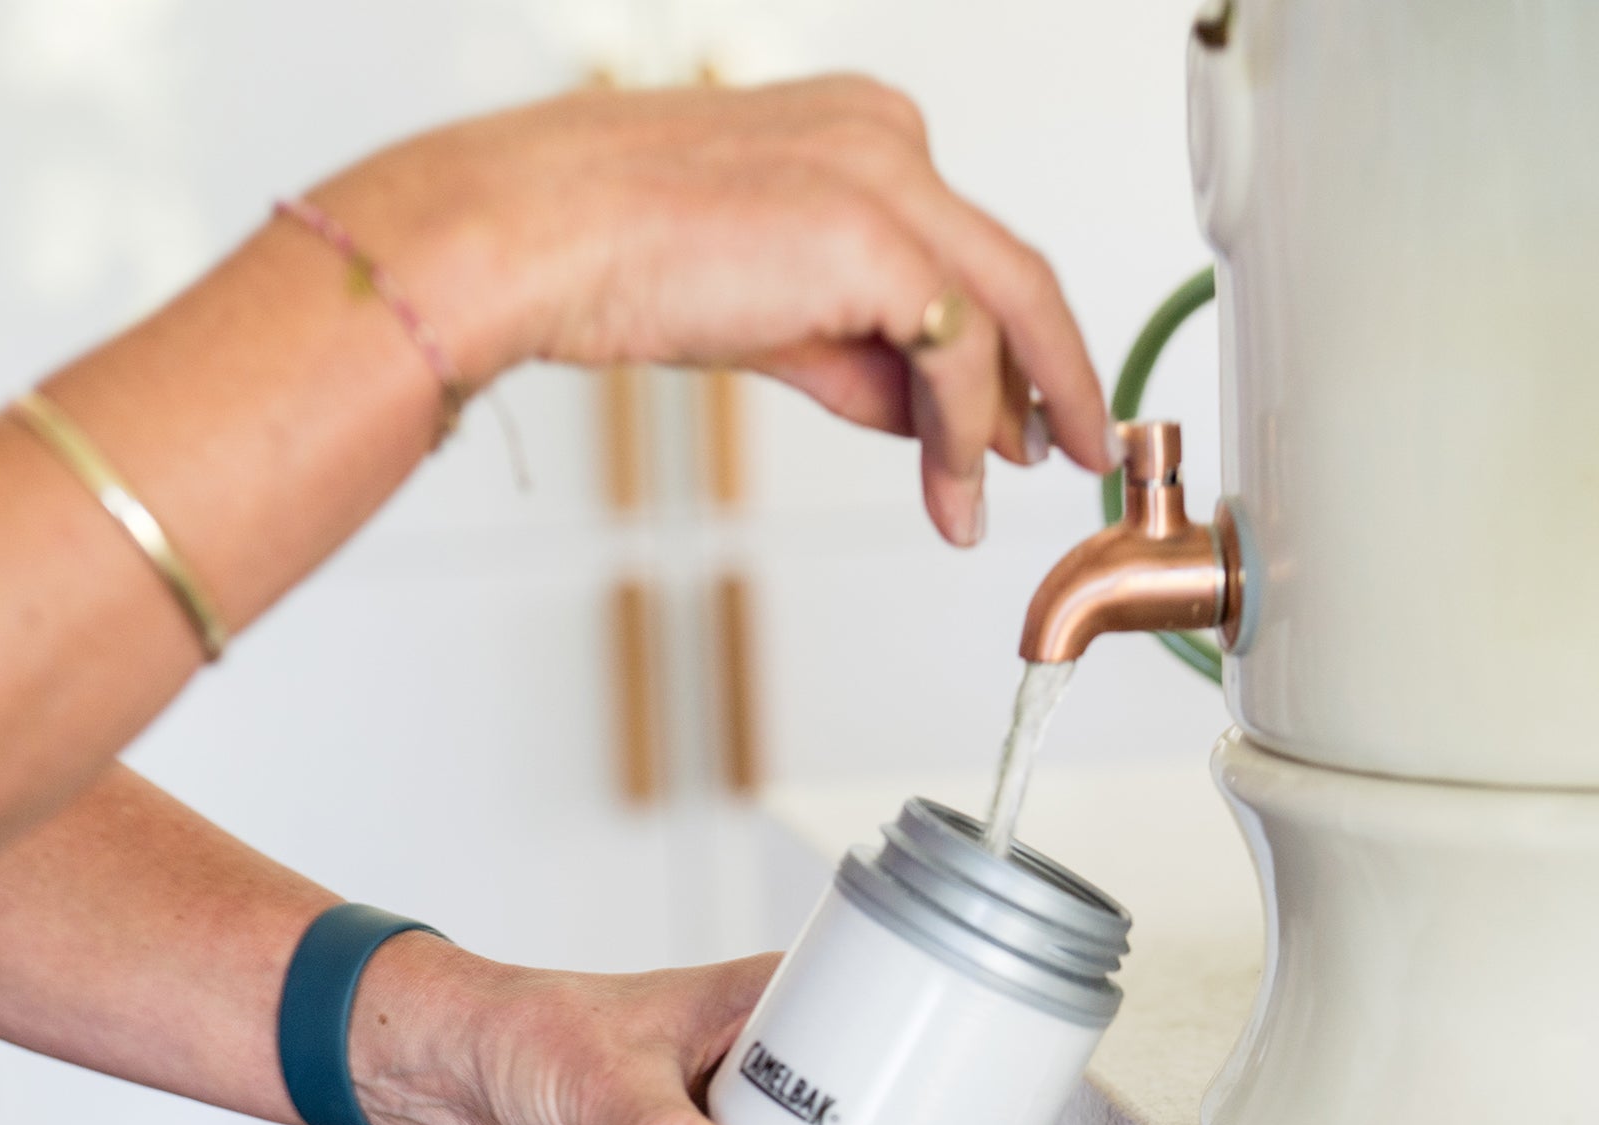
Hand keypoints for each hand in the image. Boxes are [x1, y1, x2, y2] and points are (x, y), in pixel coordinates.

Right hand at [313, 76, 1108, 547]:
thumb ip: (849, 355)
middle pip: (1007, 269)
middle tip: (1076, 446)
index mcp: (858, 137)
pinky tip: (957, 483)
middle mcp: (886, 140)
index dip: (996, 350)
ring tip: (988, 500)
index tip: (1011, 418)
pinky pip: (956, 348)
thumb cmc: (608, 259)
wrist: (535, 235)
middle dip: (1049, 374)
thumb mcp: (761, 316)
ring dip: (1010, 418)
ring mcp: (887, 177)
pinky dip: (965, 427)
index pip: (958, 251)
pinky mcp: (873, 233)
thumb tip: (917, 418)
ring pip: (1001, 308)